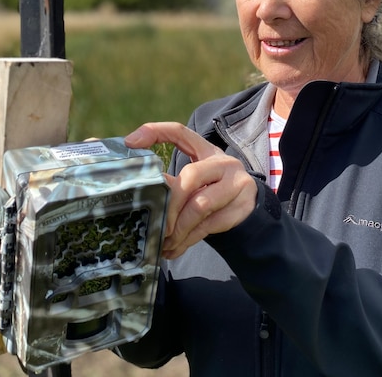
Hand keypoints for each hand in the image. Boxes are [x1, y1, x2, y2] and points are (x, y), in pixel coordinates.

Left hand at [125, 122, 257, 258]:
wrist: (250, 207)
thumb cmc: (213, 191)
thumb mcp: (198, 180)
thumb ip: (174, 182)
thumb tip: (141, 195)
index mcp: (207, 150)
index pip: (180, 132)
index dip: (156, 132)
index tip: (130, 142)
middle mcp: (224, 163)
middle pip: (190, 176)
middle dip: (169, 203)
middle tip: (155, 222)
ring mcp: (236, 184)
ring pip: (200, 206)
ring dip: (177, 227)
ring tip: (163, 241)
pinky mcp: (242, 207)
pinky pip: (209, 225)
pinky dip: (188, 240)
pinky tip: (175, 248)